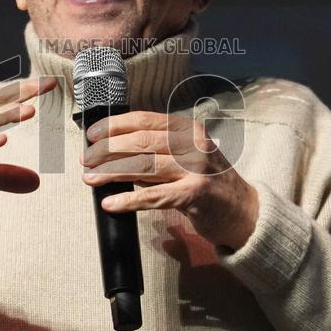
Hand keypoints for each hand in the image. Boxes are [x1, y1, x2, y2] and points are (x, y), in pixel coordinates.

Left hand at [80, 111, 258, 249]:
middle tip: (87, 159)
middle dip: (107, 150)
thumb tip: (113, 150)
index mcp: (187, 130)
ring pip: (143, 166)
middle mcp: (193, 145)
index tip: (92, 134)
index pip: (144, 121)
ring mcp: (195, 170)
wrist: (243, 210)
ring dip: (111, 172)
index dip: (114, 126)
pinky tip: (110, 202)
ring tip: (90, 178)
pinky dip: (128, 200)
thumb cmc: (208, 181)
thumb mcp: (187, 155)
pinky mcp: (194, 195)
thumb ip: (156, 151)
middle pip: (140, 142)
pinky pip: (153, 196)